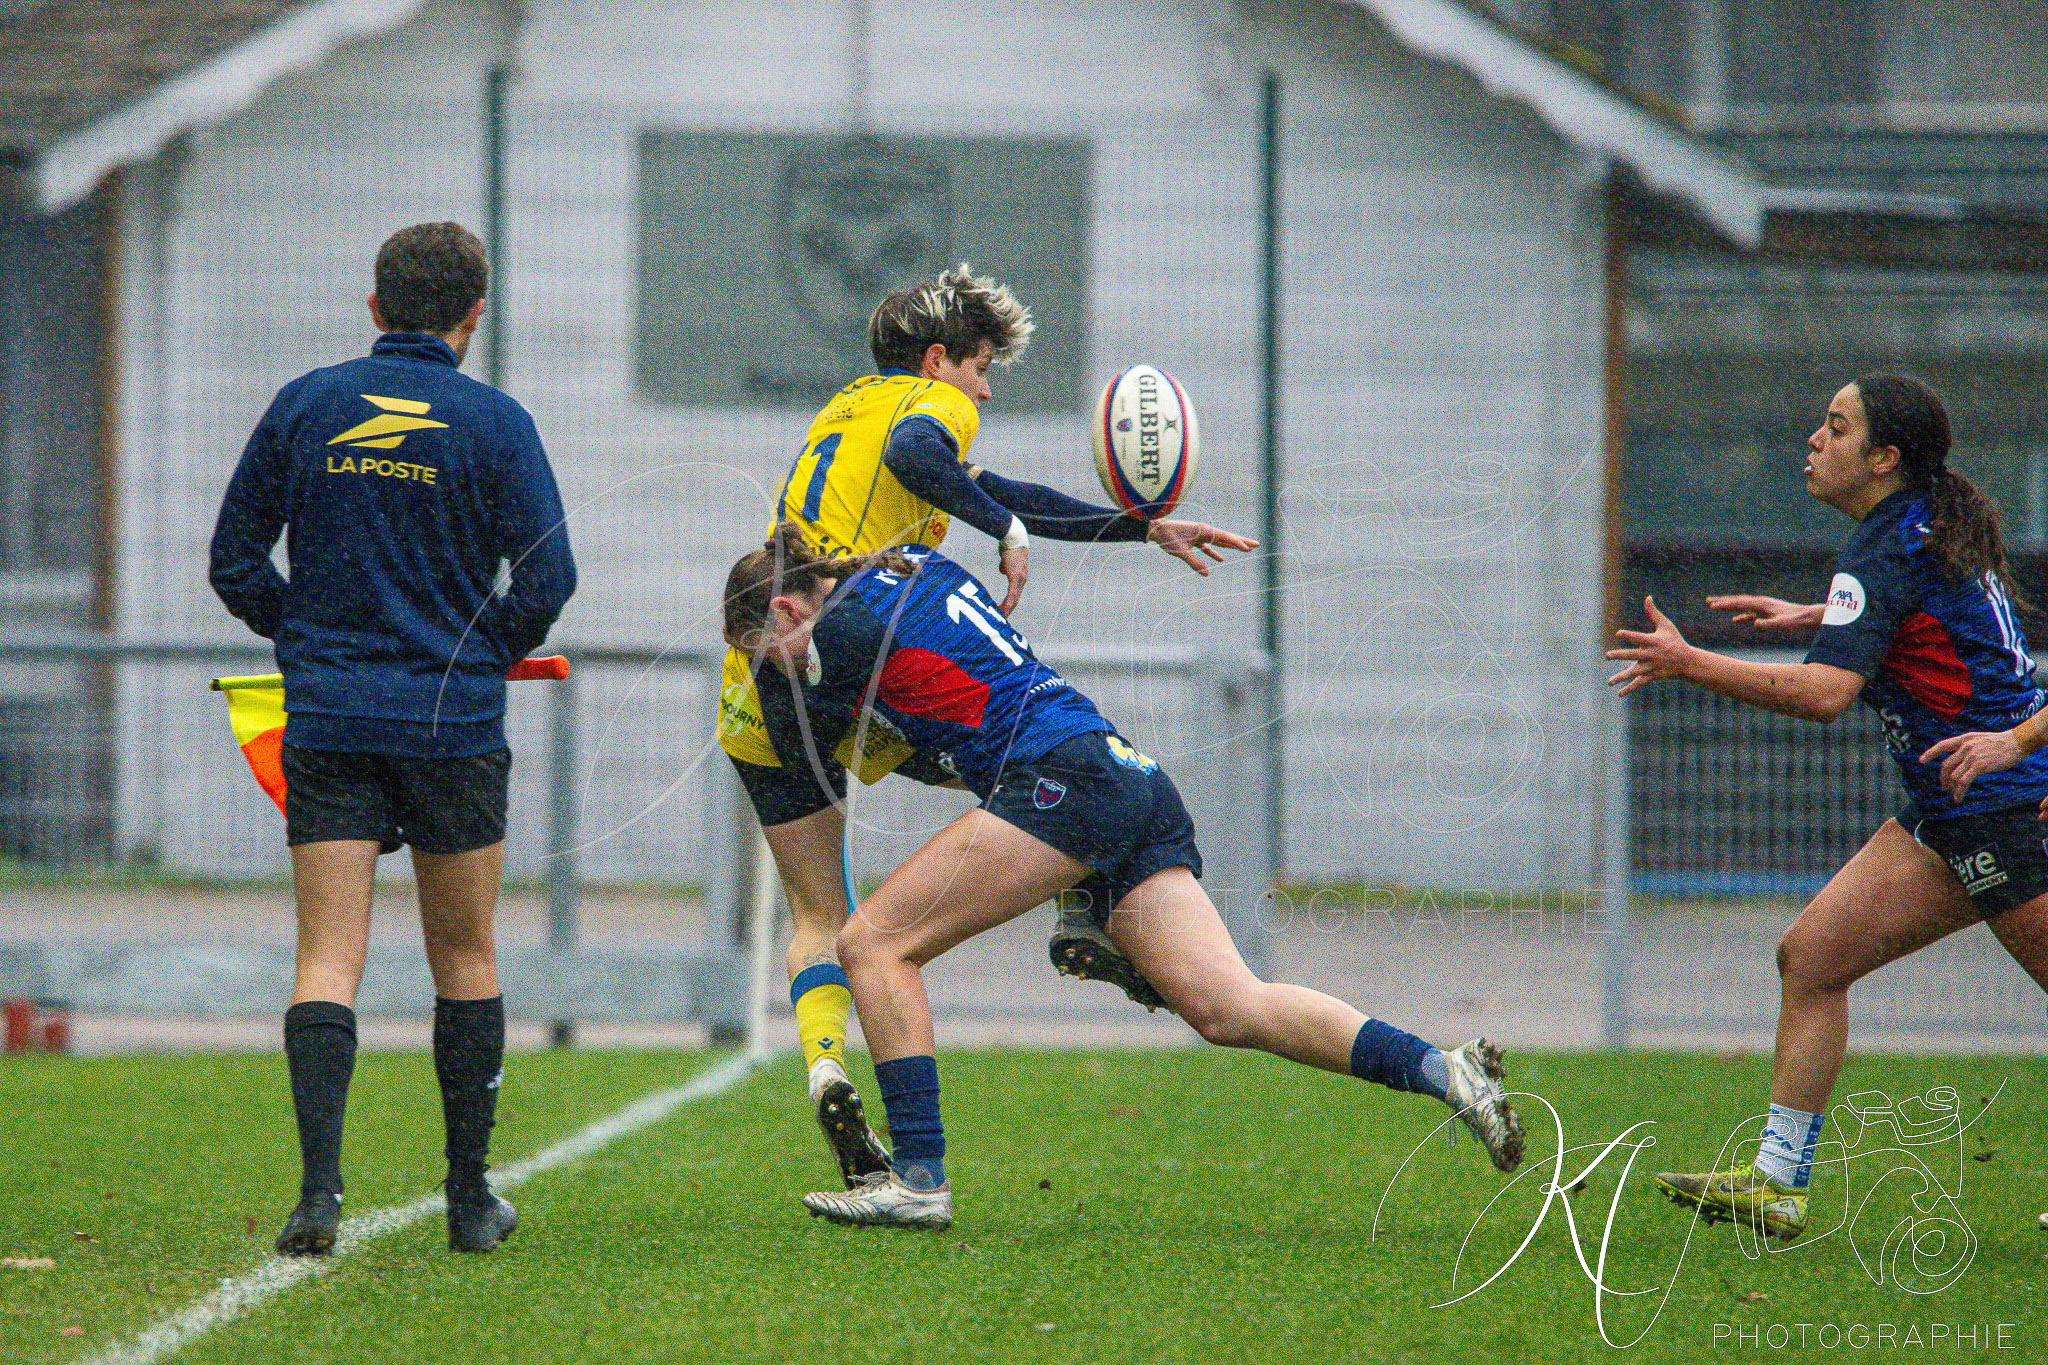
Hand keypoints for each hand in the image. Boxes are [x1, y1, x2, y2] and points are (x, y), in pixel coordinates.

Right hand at [997, 543, 1027, 615]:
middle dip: (1008, 611)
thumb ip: (1005, 567)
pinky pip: (1012, 593)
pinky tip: (1003, 609)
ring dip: (1007, 610)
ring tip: (1001, 617)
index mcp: (1020, 578)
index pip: (1015, 595)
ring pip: (1014, 599)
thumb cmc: (1010, 547)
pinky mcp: (1015, 576)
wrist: (1013, 539)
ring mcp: (1019, 579)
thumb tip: (1003, 570)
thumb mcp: (1007, 560)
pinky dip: (1008, 602)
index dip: (1010, 604)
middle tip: (1002, 620)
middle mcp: (1021, 581)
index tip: (1003, 612)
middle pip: (1015, 600)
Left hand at [1145, 519, 1259, 574]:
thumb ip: (1193, 562)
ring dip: (1232, 546)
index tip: (1247, 548)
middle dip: (1241, 541)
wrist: (1155, 529)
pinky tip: (1220, 560)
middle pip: (1227, 537)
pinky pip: (1208, 547)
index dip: (1236, 543)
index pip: (1224, 537)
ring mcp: (1200, 535)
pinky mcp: (1194, 540)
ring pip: (1219, 541)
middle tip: (1257, 545)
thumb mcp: (1180, 551)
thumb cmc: (1167, 538)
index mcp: (1203, 530)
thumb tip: (1207, 573)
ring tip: (1246, 549)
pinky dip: (1214, 552)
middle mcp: (1204, 531)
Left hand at [1606, 596, 1694, 695]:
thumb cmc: (1675, 641)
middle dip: (1620, 655)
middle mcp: (1650, 654)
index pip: (1638, 637)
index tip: (1618, 633)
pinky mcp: (1651, 675)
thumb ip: (1654, 613)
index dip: (1629, 635)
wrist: (1687, 661)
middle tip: (1607, 655)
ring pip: (1634, 672)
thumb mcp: (1666, 625)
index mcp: (1653, 641)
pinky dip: (1630, 689)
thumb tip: (1647, 597)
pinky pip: (1639, 683)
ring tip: (1609, 682)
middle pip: (1633, 655)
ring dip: (1621, 677)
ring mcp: (1651, 666)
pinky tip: (1619, 693)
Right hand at [1706, 594, 1823, 632]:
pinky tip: (1736, 620)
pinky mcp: (1767, 613)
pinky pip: (1750, 613)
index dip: (1725, 605)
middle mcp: (1761, 603)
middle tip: (1707, 601)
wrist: (1808, 617)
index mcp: (1762, 604)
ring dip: (1729, 606)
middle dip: (1723, 601)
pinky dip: (1741, 615)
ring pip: (1742, 606)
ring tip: (1716, 606)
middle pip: (1738, 601)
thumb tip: (1754, 624)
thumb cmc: (1796, 621)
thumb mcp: (1783, 624)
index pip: (1739, 603)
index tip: (1711, 606)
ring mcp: (1764, 608)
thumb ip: (1769, 624)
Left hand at [1919, 730, 2026, 802]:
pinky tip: (1958, 797)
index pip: (1942, 745)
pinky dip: (1959, 791)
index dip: (1930, 753)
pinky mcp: (1979, 766)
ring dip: (1951, 787)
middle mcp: (1965, 747)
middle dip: (1943, 778)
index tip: (1921, 761)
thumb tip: (1957, 757)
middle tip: (1944, 786)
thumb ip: (1967, 746)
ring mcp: (1971, 756)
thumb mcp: (1978, 738)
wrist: (2016, 742)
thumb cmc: (1999, 742)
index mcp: (1964, 739)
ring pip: (1954, 775)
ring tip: (1953, 794)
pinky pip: (1963, 782)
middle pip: (1946, 765)